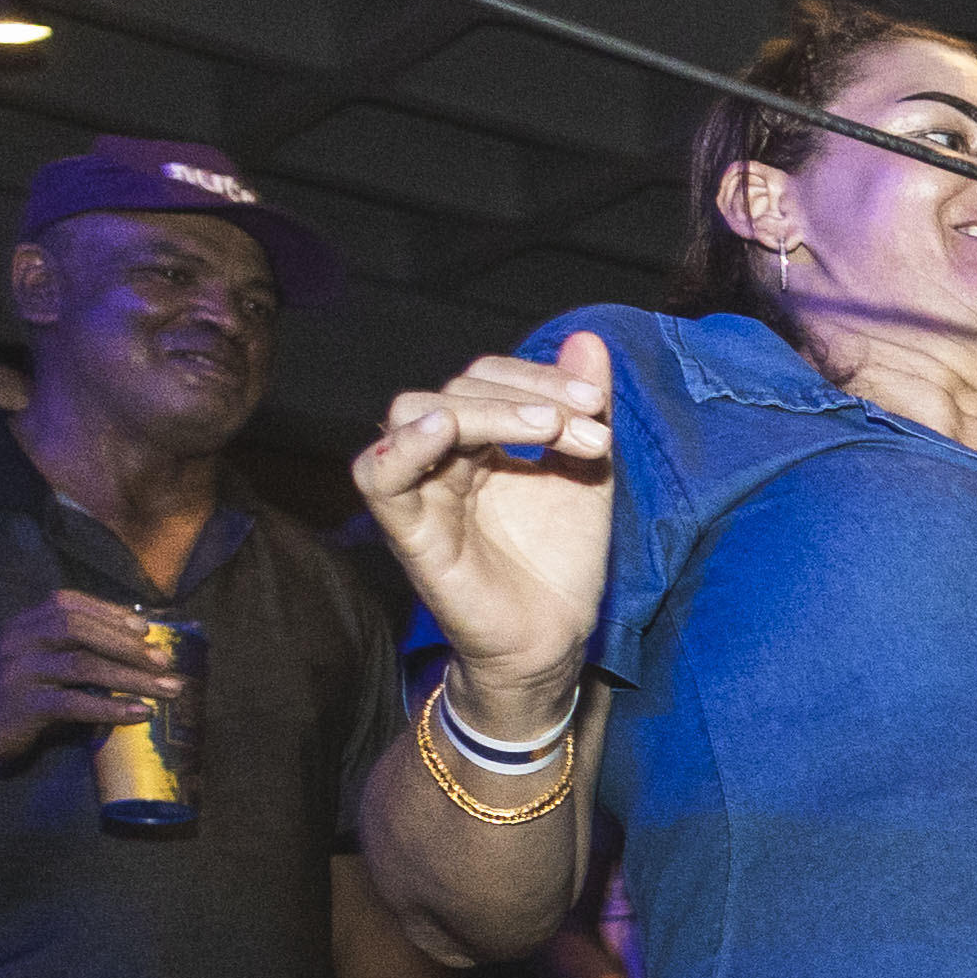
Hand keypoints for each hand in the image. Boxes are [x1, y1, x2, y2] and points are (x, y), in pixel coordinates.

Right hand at [0, 588, 188, 768]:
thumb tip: (129, 640)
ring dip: (131, 678)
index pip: (70, 604)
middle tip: (164, 662)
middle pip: (80, 630)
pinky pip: (75, 704)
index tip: (145, 627)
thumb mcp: (30, 654)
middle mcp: (20, 640)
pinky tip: (140, 713)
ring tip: (167, 689)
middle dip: (128, 644)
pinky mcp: (23, 707)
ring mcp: (20, 672)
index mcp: (24, 622)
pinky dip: (111, 708)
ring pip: (84, 666)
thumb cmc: (7, 689)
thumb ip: (66, 643)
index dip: (110, 613)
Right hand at [352, 329, 616, 714]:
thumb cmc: (560, 562)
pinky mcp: (409, 531)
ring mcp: (421, 491)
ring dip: (485, 410)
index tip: (598, 406)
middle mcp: (442, 457)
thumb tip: (589, 338)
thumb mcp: (587, 473)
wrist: (553, 640)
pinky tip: (446, 430)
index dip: (541, 377)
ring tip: (547, 427)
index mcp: (479, 439)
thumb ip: (587, 409)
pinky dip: (403, 446)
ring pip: (416, 413)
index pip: (490, 377)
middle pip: (457, 388)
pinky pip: (378, 477)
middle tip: (589, 425)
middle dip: (529, 394)